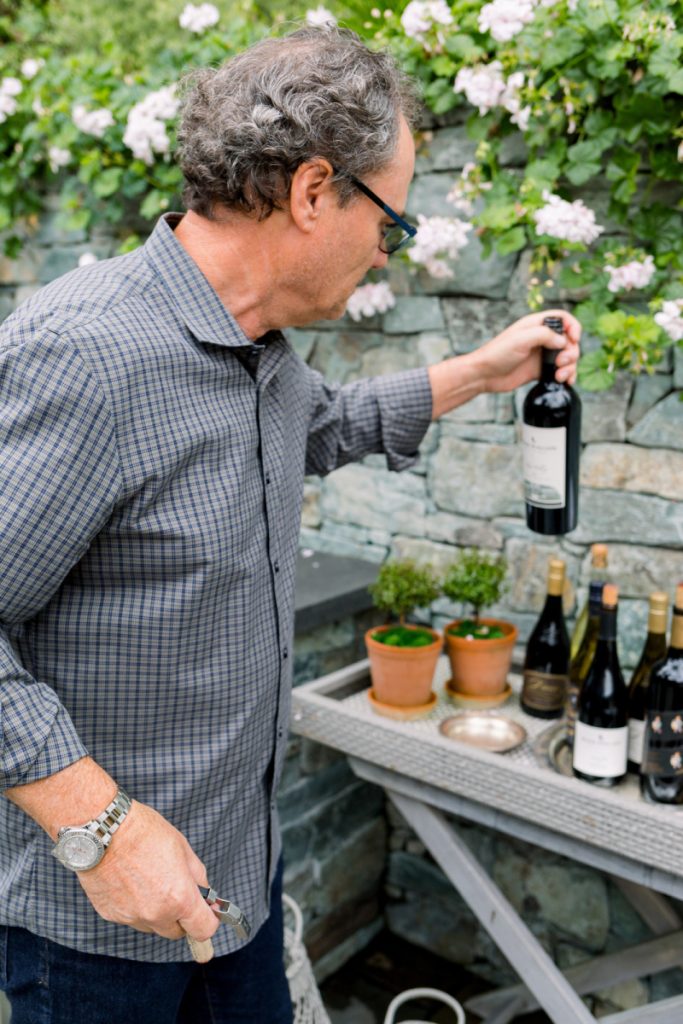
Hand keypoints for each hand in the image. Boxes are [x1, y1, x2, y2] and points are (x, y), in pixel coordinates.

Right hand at [76, 800, 219, 943]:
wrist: (103, 830)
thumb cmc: (144, 833)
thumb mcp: (183, 848)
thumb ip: (197, 876)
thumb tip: (203, 893)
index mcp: (179, 898)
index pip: (203, 930)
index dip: (208, 920)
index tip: (206, 912)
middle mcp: (156, 914)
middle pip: (176, 932)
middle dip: (180, 917)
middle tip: (175, 891)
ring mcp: (131, 917)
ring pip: (151, 925)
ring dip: (156, 913)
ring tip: (148, 881)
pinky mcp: (110, 915)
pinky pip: (130, 918)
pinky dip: (134, 906)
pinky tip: (129, 881)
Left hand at [475, 309, 580, 393]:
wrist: (484, 375)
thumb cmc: (497, 354)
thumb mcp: (521, 339)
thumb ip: (544, 335)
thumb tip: (564, 341)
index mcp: (536, 325)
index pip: (563, 319)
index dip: (573, 326)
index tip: (574, 338)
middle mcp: (541, 339)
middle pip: (569, 340)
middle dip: (571, 352)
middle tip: (560, 362)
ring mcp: (542, 355)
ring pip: (567, 357)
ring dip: (570, 367)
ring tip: (560, 376)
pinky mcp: (540, 370)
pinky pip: (561, 371)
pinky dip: (567, 376)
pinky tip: (566, 381)